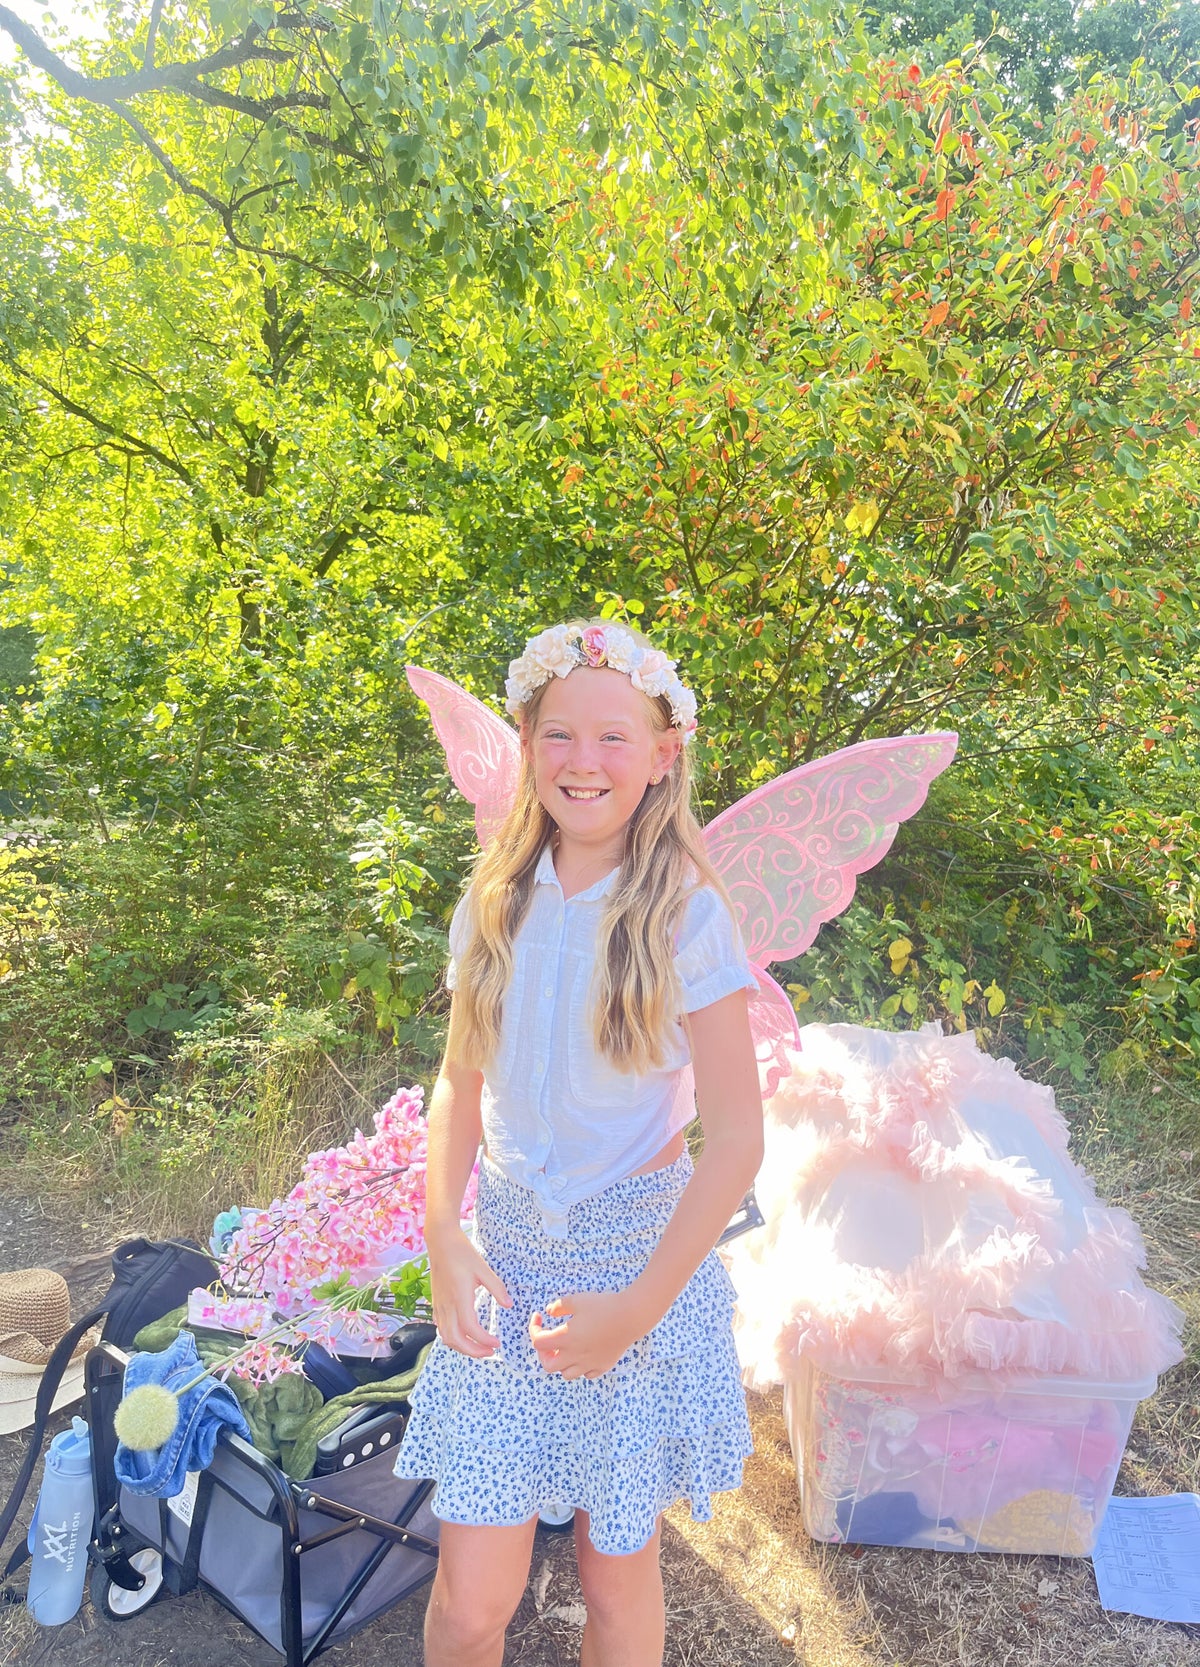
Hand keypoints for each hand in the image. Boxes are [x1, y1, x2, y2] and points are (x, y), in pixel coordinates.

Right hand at [427, 1225, 511, 1357]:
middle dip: (472, 1351)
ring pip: (446, 1336)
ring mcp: (439, 1305)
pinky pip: (441, 1327)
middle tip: (489, 1352)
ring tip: (478, 1347)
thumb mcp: (484, 1269)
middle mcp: (447, 1304)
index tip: (497, 1343)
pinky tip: (463, 1334)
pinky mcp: (436, 1302)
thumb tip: (509, 1305)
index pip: (471, 1328)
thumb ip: (497, 1289)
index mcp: (460, 1297)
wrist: (440, 1241)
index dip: (484, 1340)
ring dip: (462, 1347)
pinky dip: (452, 1337)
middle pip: (455, 1339)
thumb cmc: (463, 1252)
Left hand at [528, 1290, 648, 1380]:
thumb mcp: (577, 1300)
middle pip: (548, 1366)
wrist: (631, 1316)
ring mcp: (589, 1363)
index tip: (539, 1317)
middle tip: (549, 1339)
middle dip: (544, 1353)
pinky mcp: (603, 1366)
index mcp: (566, 1338)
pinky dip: (580, 1367)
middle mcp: (575, 1355)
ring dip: (561, 1363)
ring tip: (566, 1348)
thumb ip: (559, 1306)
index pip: (537, 1342)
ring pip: (566, 1374)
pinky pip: (586, 1374)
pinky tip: (584, 1353)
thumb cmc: (603, 1305)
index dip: (533, 1329)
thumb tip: (549, 1311)